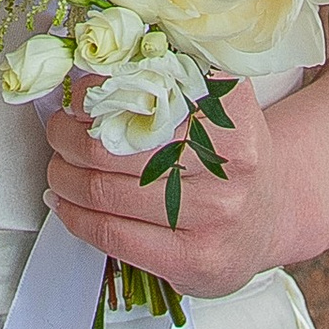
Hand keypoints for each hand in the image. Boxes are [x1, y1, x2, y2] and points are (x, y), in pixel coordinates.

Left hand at [43, 80, 287, 301]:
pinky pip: (112, 234)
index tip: (77, 94)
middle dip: (69, 136)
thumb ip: (166, 77)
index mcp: (230, 111)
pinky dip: (76, 217)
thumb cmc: (227, 153)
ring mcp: (213, 217)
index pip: (145, 91)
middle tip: (59, 130)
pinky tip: (66, 204)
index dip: (99, 90)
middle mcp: (228, 164)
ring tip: (59, 167)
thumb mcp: (215, 102)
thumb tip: (94, 67)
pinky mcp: (194, 261)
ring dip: (64, 176)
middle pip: (113, 144)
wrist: (269, 216)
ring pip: (104, 190)